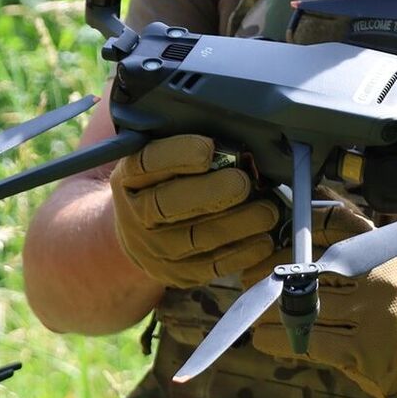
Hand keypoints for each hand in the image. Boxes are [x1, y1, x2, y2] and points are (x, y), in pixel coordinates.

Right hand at [109, 134, 285, 288]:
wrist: (138, 232)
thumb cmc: (162, 184)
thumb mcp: (158, 157)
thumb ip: (184, 143)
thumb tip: (228, 123)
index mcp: (129, 177)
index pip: (146, 163)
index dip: (177, 155)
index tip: (207, 148)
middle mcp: (136, 214)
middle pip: (168, 205)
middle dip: (211, 192)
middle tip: (243, 182)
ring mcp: (155, 248)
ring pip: (196, 238)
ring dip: (237, 224)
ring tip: (267, 210)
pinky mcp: (178, 273)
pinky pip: (212, 266)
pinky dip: (242, 252)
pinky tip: (263, 239)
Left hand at [248, 202, 396, 397]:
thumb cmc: (396, 302)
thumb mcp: (384, 260)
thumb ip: (348, 236)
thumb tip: (303, 200)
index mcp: (383, 250)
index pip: (335, 219)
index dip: (300, 224)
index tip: (273, 232)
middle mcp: (380, 278)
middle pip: (308, 269)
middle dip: (272, 275)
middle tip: (251, 279)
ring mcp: (373, 315)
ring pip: (302, 307)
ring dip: (270, 310)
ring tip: (257, 310)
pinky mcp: (364, 351)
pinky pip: (308, 340)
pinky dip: (278, 339)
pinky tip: (264, 336)